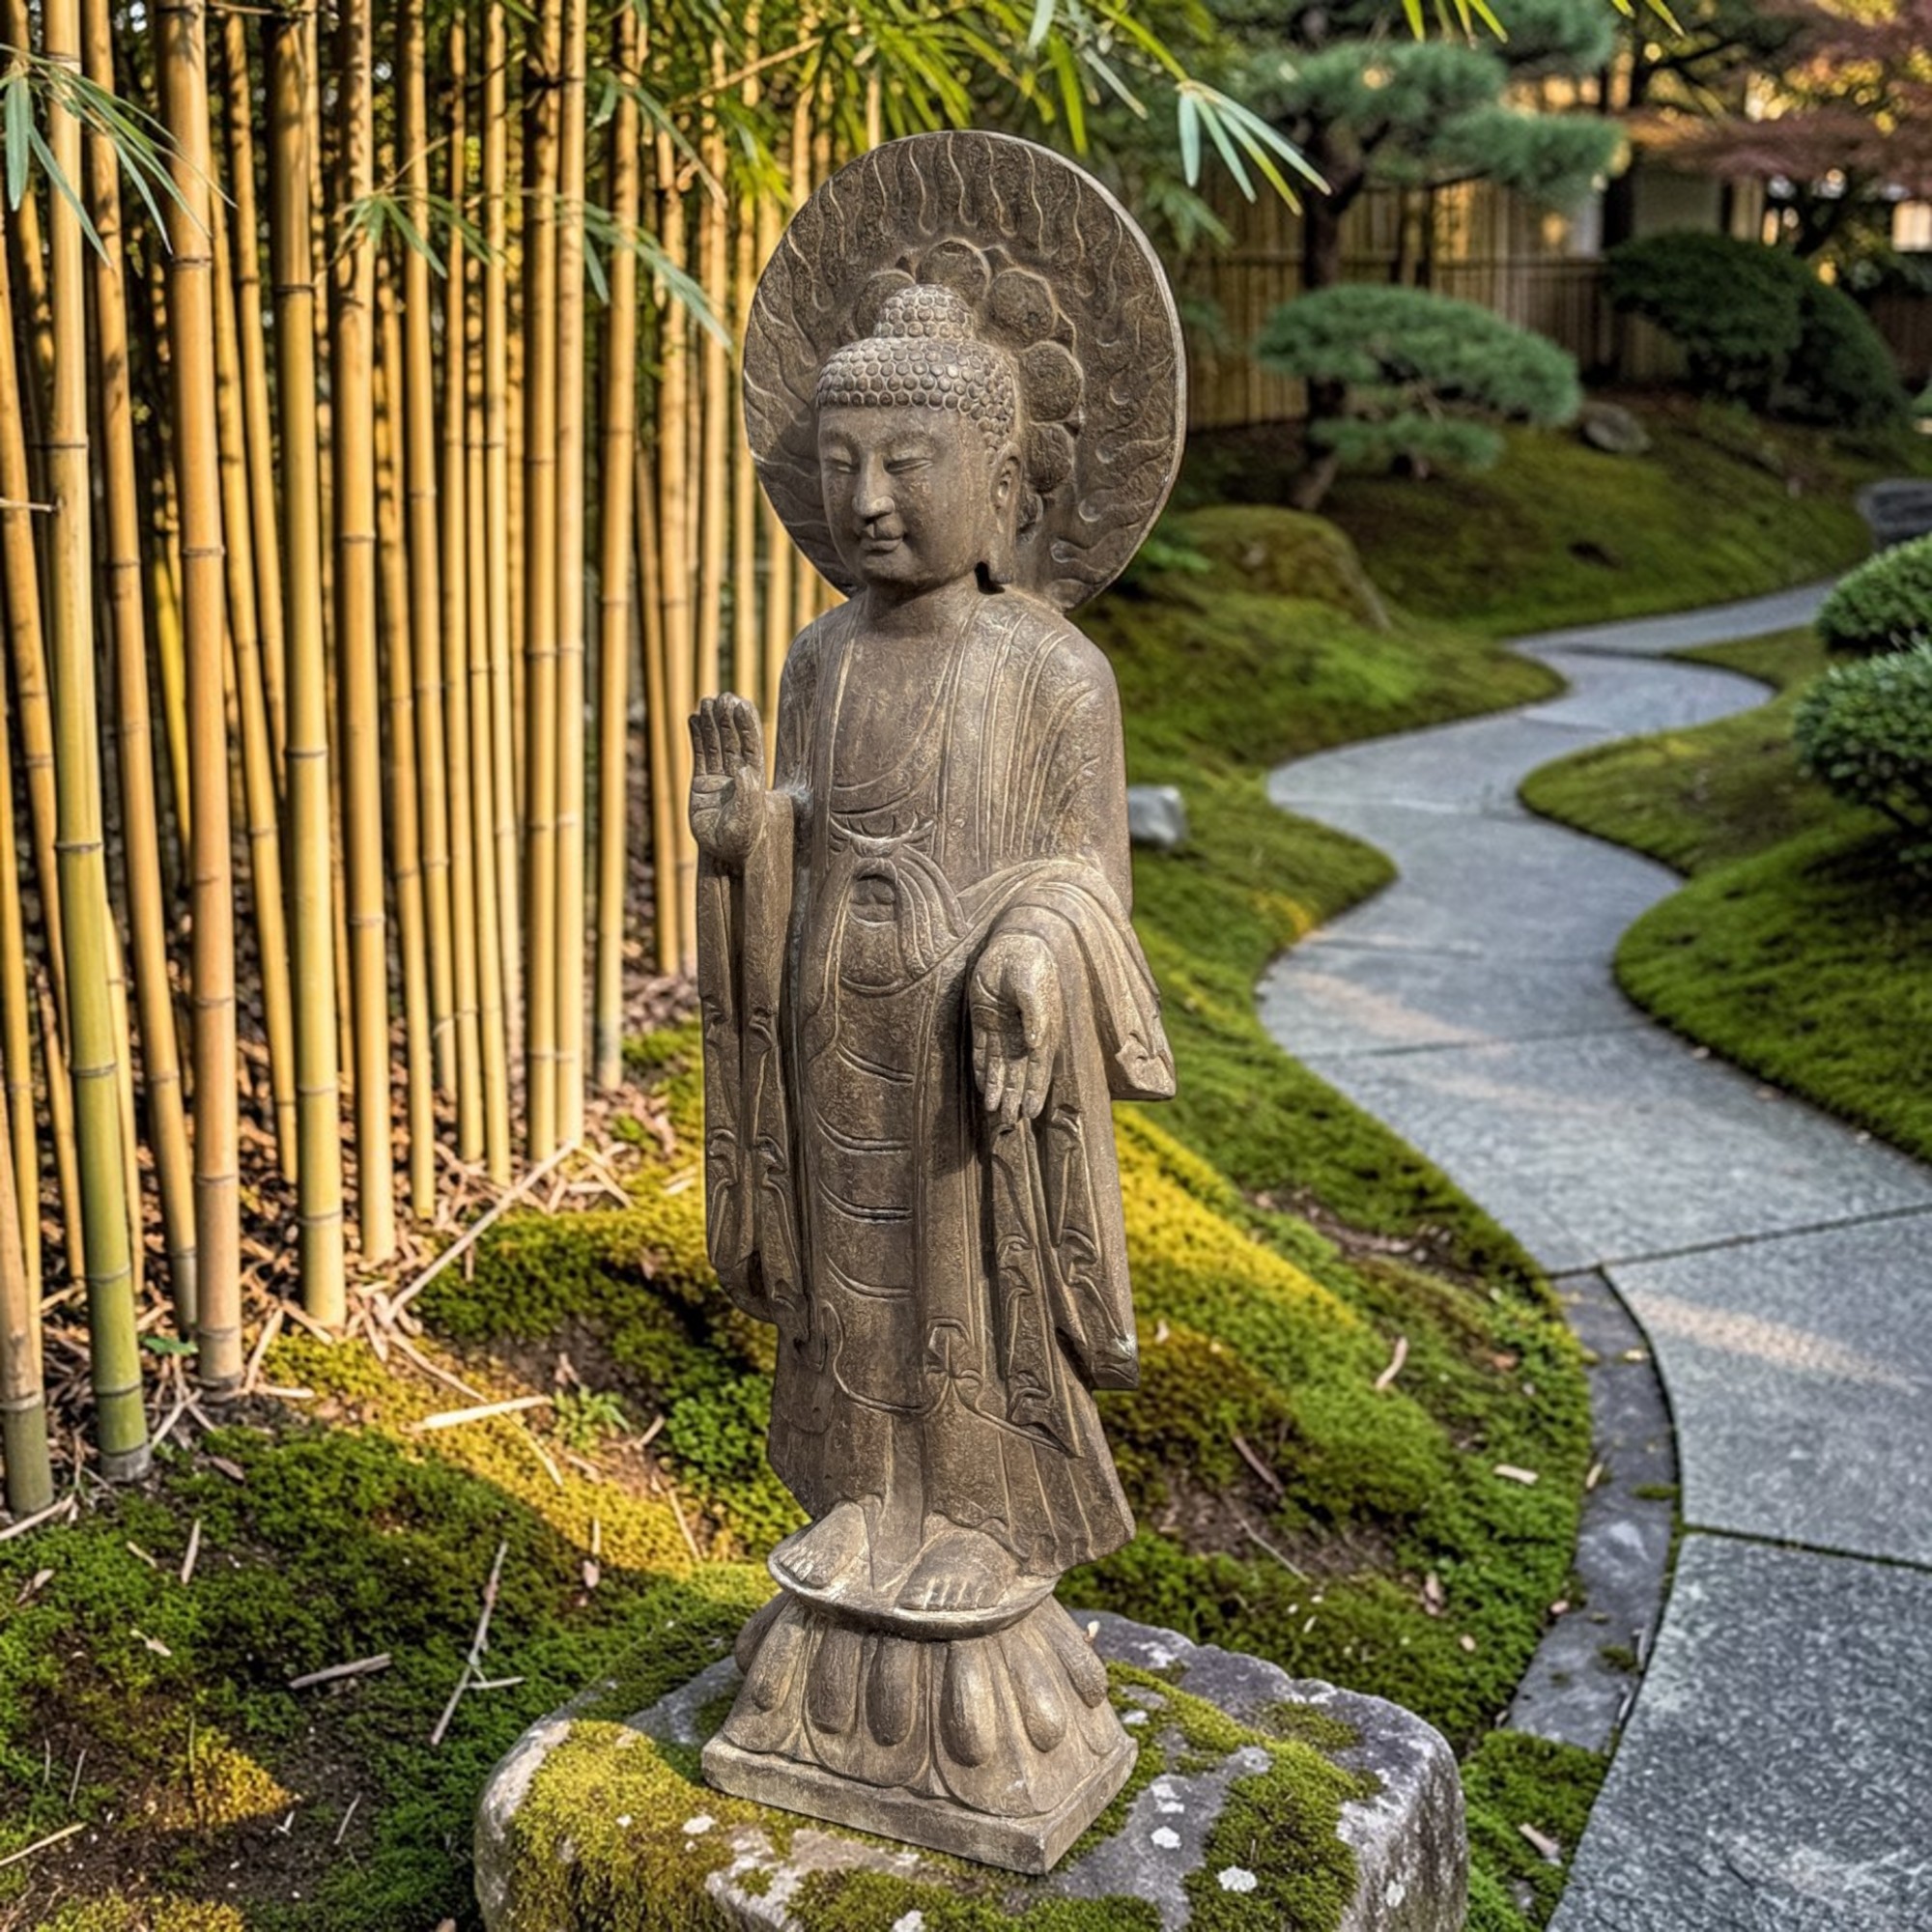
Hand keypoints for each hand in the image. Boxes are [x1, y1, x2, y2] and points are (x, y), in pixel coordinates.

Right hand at [688, 694, 765, 865]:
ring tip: (706, 701)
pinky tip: (693, 718)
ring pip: (715, 745)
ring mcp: (718, 779)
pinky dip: (696, 737)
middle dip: (727, 720)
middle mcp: (737, 776)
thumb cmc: (740, 842)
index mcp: (754, 781)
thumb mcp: (748, 822)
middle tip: (723, 697)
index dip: (746, 726)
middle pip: (732, 741)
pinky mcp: (701, 784)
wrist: (721, 857)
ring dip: (711, 724)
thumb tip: (746, 770)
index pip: (750, 747)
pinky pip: (699, 756)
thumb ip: (748, 797)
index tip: (741, 704)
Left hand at [970, 930, 1061, 1127]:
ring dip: (999, 1088)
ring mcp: (1003, 1028)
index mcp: (1041, 1028)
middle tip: (1009, 1120)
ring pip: (1001, 1065)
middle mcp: (1023, 1033)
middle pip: (1019, 1071)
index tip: (1030, 1112)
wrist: (1013, 943)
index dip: (1034, 1090)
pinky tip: (983, 1087)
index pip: (1037, 1066)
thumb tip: (1035, 1045)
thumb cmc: (1028, 964)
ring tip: (995, 1112)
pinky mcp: (985, 1020)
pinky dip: (983, 1069)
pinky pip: (983, 1050)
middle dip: (1015, 1096)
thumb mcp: (1033, 988)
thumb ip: (1036, 1016)